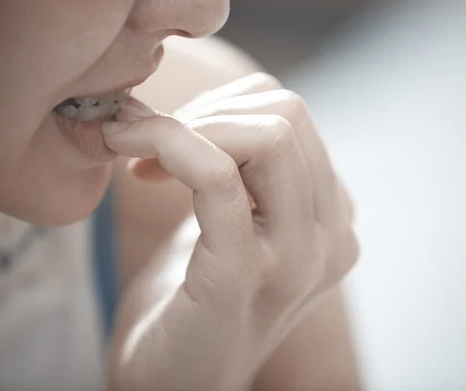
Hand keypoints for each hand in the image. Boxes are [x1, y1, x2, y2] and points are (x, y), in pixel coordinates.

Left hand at [102, 73, 358, 390]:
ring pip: (267, 135)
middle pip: (287, 114)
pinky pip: (217, 176)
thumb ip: (248, 171)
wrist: (174, 383)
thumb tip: (216, 103)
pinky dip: (170, 146)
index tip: (169, 138)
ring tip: (140, 157)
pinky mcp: (244, 276)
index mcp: (333, 220)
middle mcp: (333, 239)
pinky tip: (133, 162)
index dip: (222, 109)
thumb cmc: (195, 301)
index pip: (292, 116)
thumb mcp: (236, 224)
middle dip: (205, 111)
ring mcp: (297, 260)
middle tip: (150, 145)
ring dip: (184, 126)